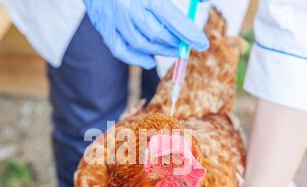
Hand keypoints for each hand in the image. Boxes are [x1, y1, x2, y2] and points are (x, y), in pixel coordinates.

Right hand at [83, 0, 209, 68]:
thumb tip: (202, 1)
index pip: (172, 19)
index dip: (188, 34)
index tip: (202, 44)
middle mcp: (127, 8)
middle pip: (157, 34)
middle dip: (175, 43)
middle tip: (186, 46)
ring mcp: (114, 20)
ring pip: (141, 45)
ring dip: (160, 51)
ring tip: (172, 50)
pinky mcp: (104, 28)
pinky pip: (121, 51)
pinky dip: (137, 59)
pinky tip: (150, 60)